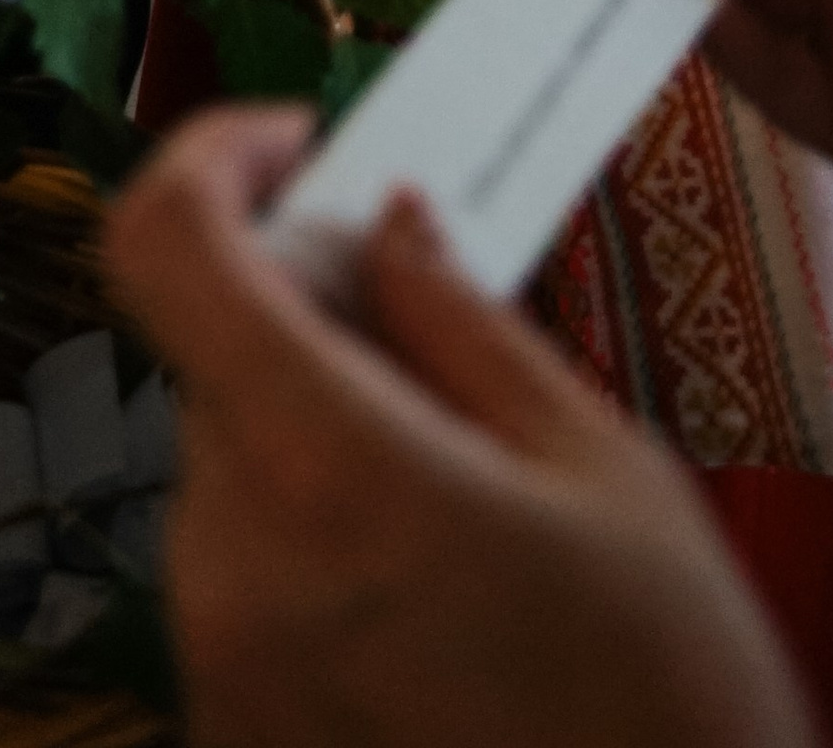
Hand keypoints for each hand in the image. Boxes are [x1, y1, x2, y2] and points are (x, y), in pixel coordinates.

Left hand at [105, 106, 815, 747]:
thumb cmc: (665, 696)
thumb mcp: (603, 467)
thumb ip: (467, 325)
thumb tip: (388, 221)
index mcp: (328, 472)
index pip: (167, 252)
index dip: (212, 160)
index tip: (300, 144)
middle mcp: (233, 567)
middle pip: (219, 363)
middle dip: (314, 317)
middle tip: (437, 324)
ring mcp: (218, 665)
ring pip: (234, 466)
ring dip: (319, 431)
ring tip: (464, 483)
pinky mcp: (227, 732)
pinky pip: (243, 573)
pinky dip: (314, 534)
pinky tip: (433, 583)